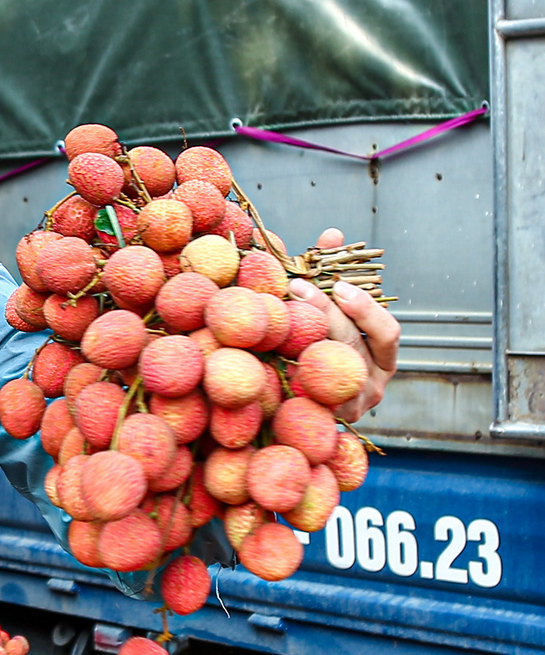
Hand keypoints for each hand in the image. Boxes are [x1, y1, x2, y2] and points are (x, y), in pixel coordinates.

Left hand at [288, 228, 400, 421]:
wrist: (295, 410)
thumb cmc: (317, 347)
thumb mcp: (328, 312)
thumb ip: (332, 274)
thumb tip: (333, 233)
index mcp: (382, 359)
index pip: (387, 333)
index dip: (365, 308)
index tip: (336, 284)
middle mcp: (371, 386)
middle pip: (354, 348)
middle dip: (326, 314)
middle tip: (297, 287)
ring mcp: (346, 408)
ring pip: (330, 372)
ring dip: (304, 340)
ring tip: (278, 314)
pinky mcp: (318, 421)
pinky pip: (306, 396)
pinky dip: (289, 372)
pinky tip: (267, 354)